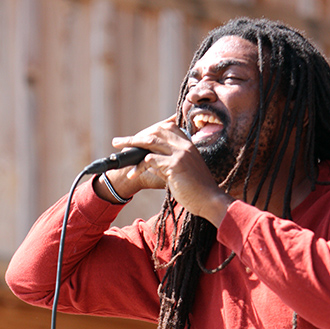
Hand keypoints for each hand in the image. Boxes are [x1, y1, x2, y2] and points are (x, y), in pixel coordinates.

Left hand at [112, 115, 233, 225]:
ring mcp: (181, 153)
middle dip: (135, 136)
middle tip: (119, 142)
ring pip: (151, 142)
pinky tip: (133, 174)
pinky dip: (139, 167)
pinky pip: (151, 160)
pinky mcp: (176, 164)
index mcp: (188, 144)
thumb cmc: (197, 190)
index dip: (148, 131)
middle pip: (155, 132)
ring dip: (132, 146)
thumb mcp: (180, 173)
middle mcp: (185, 145)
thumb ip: (164, 166)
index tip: (135, 139)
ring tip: (119, 152)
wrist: (210, 201)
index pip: (166, 127)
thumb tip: (147, 163)